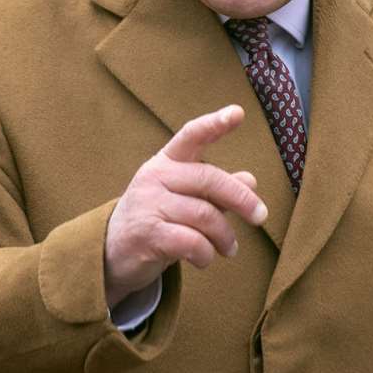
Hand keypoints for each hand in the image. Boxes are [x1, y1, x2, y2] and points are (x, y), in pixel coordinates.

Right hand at [103, 105, 267, 307]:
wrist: (111, 254)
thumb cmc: (156, 220)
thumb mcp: (184, 200)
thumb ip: (215, 191)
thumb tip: (251, 179)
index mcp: (166, 162)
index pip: (191, 136)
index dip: (215, 124)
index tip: (237, 112)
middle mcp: (155, 177)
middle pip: (209, 179)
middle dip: (241, 199)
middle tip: (261, 217)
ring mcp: (149, 205)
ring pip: (205, 215)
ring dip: (225, 236)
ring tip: (230, 249)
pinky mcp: (147, 235)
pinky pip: (192, 242)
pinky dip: (206, 254)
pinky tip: (205, 259)